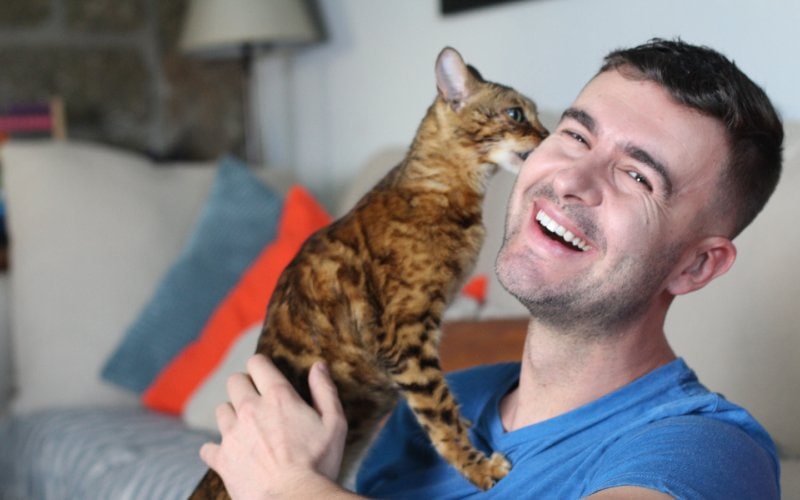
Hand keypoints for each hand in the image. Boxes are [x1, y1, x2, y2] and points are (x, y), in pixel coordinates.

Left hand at [200, 354, 348, 498]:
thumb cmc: (319, 463)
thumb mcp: (334, 424)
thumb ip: (325, 390)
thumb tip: (318, 365)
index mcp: (278, 397)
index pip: (258, 363)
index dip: (262, 366)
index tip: (267, 375)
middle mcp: (250, 409)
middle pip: (234, 381)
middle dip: (245, 386)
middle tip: (258, 402)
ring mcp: (232, 434)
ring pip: (221, 410)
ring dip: (232, 415)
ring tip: (247, 429)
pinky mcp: (222, 459)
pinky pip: (207, 447)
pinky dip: (216, 449)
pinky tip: (230, 454)